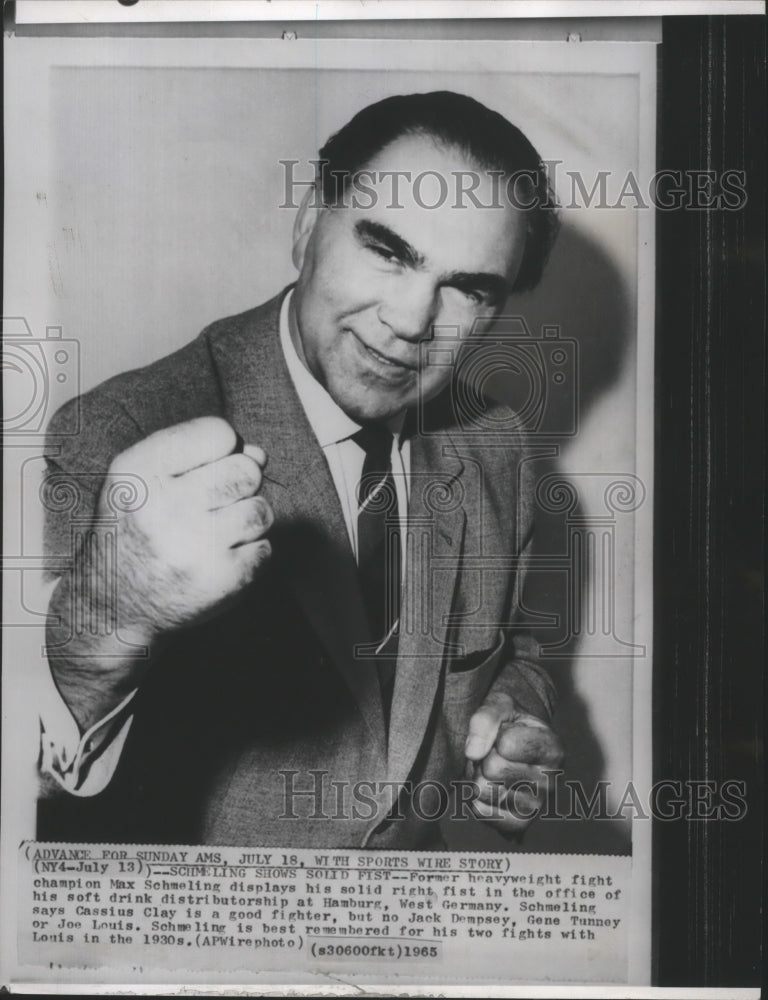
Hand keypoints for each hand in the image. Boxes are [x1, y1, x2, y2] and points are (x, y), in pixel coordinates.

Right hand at [105, 416, 271, 637]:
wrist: (115, 603)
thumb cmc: (138, 528)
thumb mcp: (145, 478)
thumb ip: (200, 454)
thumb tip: (260, 455)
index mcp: (140, 471)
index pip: (219, 433)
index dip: (222, 449)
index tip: (203, 470)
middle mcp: (166, 507)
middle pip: (247, 470)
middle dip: (240, 484)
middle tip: (213, 505)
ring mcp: (197, 546)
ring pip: (261, 510)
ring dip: (247, 520)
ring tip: (217, 532)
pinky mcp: (222, 579)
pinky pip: (264, 549)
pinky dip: (249, 553)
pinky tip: (218, 559)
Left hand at [464, 690, 562, 834]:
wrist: (513, 745)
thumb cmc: (509, 722)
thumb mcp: (500, 704)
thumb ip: (486, 718)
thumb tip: (473, 752)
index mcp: (553, 749)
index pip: (506, 744)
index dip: (495, 735)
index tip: (505, 734)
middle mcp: (549, 781)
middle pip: (492, 768)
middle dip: (484, 757)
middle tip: (494, 752)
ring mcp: (535, 806)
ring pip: (483, 789)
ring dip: (478, 776)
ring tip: (493, 768)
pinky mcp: (517, 824)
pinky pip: (480, 811)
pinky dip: (477, 796)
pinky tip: (492, 786)